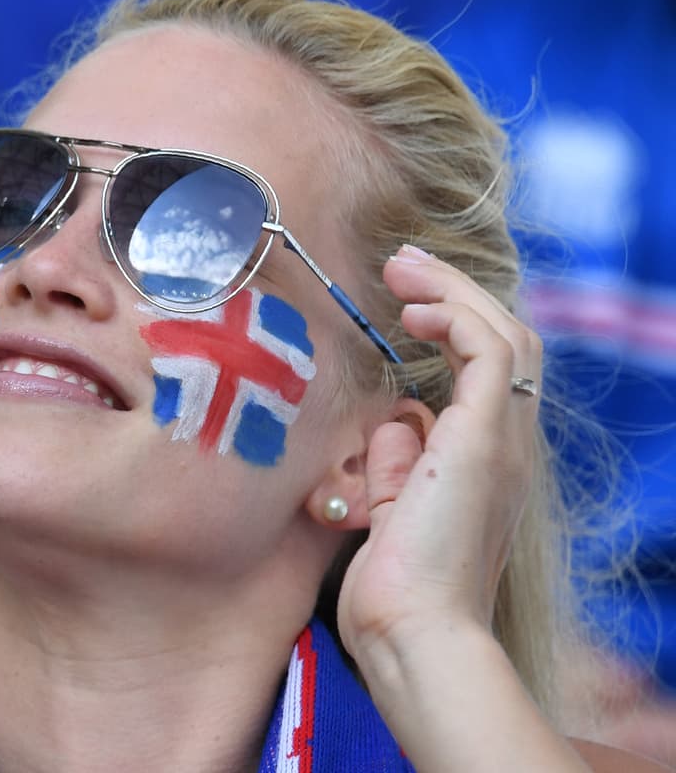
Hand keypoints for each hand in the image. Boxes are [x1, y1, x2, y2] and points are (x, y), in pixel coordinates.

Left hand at [336, 243, 542, 659]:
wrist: (414, 633)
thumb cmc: (396, 588)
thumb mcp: (392, 511)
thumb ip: (398, 464)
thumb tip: (398, 421)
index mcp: (486, 463)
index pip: (489, 373)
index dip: (454, 326)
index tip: (407, 302)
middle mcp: (507, 447)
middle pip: (504, 341)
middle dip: (455, 294)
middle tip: (406, 265)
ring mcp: (503, 443)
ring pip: (504, 336)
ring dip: (454, 293)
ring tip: (406, 268)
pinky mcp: (486, 441)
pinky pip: (490, 352)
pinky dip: (455, 318)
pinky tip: (414, 312)